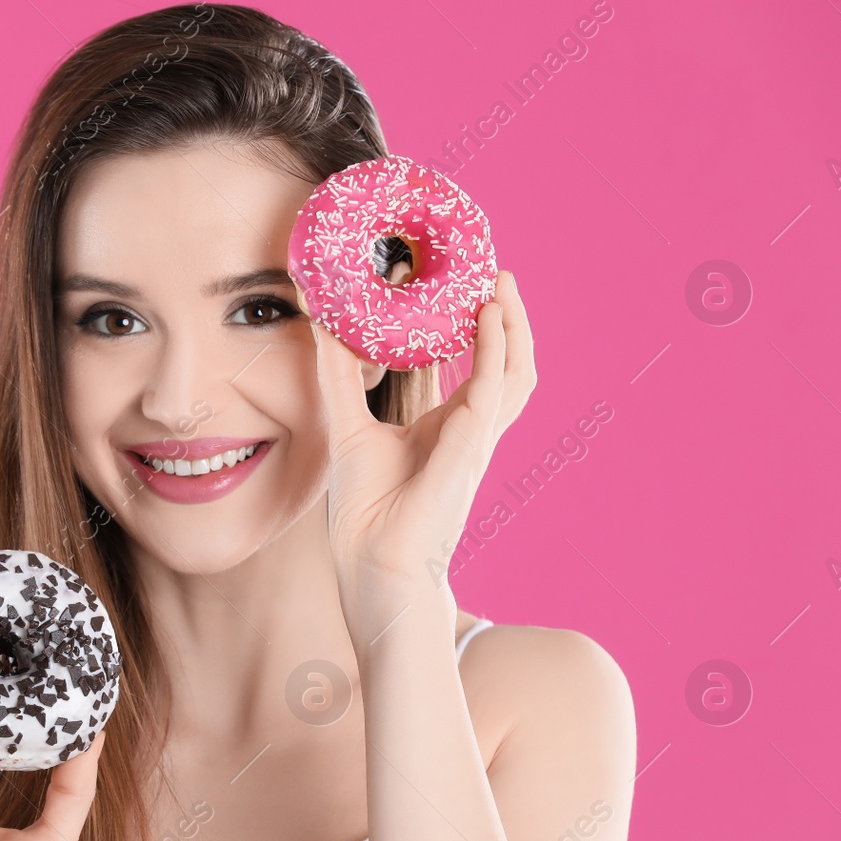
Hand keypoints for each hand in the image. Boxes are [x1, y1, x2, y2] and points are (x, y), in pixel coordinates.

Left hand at [307, 270, 535, 641]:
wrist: (373, 565)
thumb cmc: (368, 510)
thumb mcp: (347, 426)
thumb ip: (340, 377)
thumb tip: (324, 327)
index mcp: (448, 427)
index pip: (476, 369)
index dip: (477, 329)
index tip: (464, 286)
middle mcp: (470, 431)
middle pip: (510, 366)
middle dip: (509, 321)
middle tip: (494, 275)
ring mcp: (476, 441)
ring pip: (515, 374)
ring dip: (513, 327)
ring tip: (499, 285)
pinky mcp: (469, 450)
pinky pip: (494, 392)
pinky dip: (494, 352)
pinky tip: (484, 317)